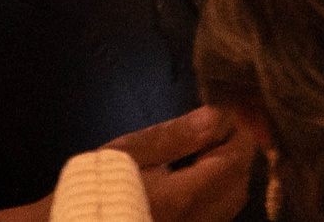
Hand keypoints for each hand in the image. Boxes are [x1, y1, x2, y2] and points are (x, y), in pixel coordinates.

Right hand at [111, 107, 253, 221]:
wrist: (84, 218)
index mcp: (182, 198)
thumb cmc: (99, 184)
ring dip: (229, 173)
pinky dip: (218, 191)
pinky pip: (217, 214)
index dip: (238, 134)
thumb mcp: (130, 152)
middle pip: (239, 185)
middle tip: (218, 127)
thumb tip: (215, 116)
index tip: (226, 112)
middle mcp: (195, 220)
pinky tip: (199, 176)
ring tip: (208, 149)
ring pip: (231, 203)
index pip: (233, 162)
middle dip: (236, 152)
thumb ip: (175, 137)